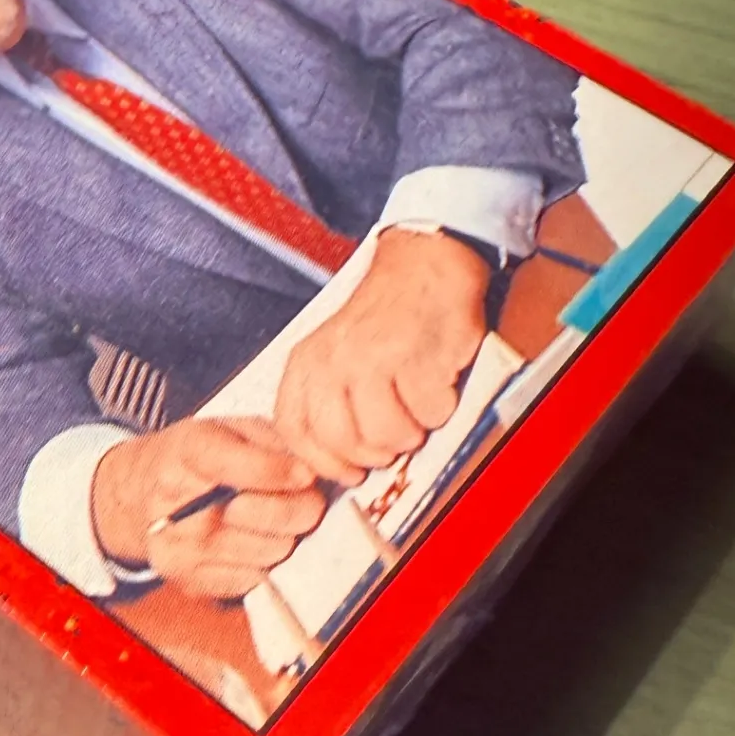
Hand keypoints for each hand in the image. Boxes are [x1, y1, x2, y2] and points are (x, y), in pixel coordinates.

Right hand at [92, 416, 326, 599]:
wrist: (139, 494)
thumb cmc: (193, 458)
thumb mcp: (228, 428)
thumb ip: (270, 442)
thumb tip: (309, 475)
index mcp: (187, 454)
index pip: (242, 467)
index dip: (282, 472)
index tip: (305, 473)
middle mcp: (178, 506)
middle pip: (273, 519)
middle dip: (298, 506)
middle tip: (297, 496)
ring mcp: (182, 550)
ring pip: (274, 551)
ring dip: (282, 535)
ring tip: (267, 517)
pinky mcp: (190, 581)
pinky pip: (257, 579)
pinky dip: (261, 560)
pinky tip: (247, 540)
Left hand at [275, 226, 490, 485]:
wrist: (423, 264)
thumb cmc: (383, 318)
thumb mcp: (335, 353)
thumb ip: (327, 401)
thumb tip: (338, 462)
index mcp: (305, 363)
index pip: (294, 430)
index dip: (323, 461)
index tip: (347, 470)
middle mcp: (332, 361)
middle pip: (342, 442)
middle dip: (374, 454)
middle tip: (393, 441)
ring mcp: (373, 360)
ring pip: (386, 436)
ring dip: (409, 434)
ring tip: (416, 410)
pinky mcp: (417, 358)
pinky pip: (429, 414)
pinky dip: (439, 409)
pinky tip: (437, 384)